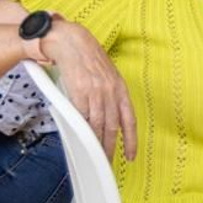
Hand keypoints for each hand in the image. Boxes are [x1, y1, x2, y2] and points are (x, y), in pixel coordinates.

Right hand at [44, 20, 137, 160]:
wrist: (71, 41)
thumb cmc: (87, 58)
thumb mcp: (106, 76)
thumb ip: (110, 95)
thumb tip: (108, 116)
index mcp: (120, 89)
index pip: (129, 120)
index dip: (131, 140)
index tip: (131, 156)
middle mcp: (111, 91)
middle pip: (112, 127)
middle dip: (110, 147)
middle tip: (107, 161)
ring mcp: (95, 92)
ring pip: (97, 125)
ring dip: (95, 143)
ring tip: (93, 156)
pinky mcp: (78, 91)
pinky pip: (81, 116)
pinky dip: (81, 129)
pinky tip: (80, 138)